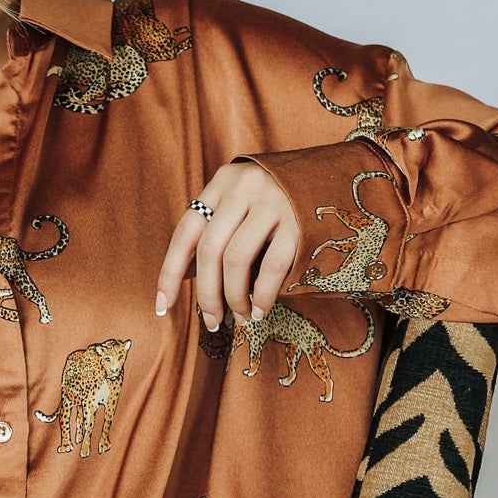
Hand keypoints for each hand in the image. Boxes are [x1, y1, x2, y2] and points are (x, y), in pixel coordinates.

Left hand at [154, 162, 299, 328]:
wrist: (333, 175)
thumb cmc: (279, 198)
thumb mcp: (241, 203)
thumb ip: (214, 230)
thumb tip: (184, 275)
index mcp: (222, 183)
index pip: (186, 231)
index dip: (170, 272)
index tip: (163, 305)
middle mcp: (243, 188)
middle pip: (210, 250)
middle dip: (206, 294)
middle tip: (211, 321)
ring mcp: (273, 202)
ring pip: (237, 259)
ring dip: (234, 297)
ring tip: (239, 317)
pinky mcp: (300, 221)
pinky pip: (273, 266)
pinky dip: (263, 295)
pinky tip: (259, 310)